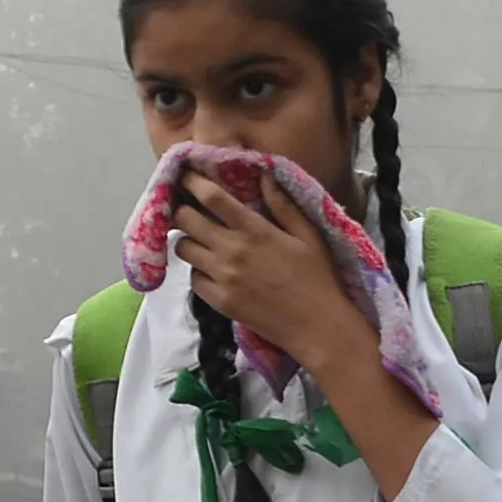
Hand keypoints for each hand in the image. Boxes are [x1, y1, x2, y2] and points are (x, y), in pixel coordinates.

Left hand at [172, 174, 374, 377]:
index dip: (193, 182)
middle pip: (185, 220)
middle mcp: (232, 251)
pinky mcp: (218, 301)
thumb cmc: (318, 277)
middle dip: (183, 211)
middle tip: (190, 211)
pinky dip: (199, 271)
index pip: (212, 198)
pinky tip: (214, 270)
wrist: (318, 326)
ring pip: (183, 249)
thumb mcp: (308, 236)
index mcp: (255, 230)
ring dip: (189, 241)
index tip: (185, 175)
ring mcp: (222, 277)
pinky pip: (193, 279)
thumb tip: (265, 175)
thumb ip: (284, 205)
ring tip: (202, 241)